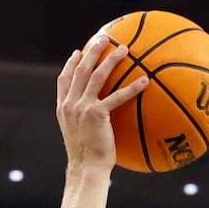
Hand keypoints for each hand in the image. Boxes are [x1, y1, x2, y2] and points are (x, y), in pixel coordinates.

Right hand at [56, 35, 147, 169]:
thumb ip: (83, 120)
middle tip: (104, 39)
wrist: (85, 168)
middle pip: (80, 70)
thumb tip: (98, 115)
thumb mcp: (79, 135)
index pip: (63, 80)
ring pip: (96, 76)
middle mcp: (70, 104)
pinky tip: (144, 81)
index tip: (78, 53)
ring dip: (111, 59)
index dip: (70, 64)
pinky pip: (117, 96)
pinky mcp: (96, 114)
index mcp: (63, 108)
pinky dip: (132, 87)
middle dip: (92, 52)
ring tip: (124, 49)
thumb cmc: (86, 157)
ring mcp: (81, 108)